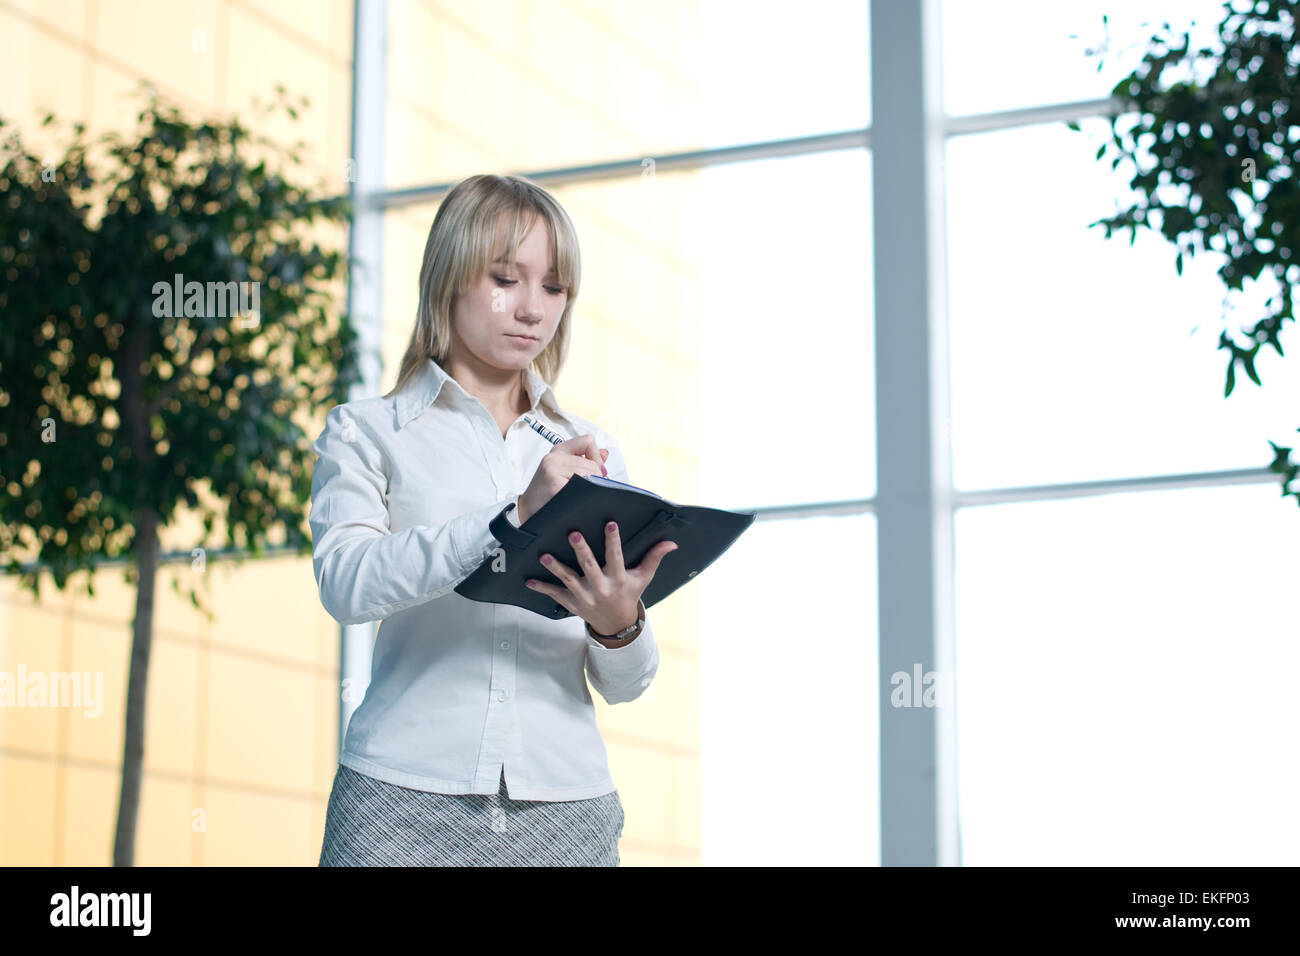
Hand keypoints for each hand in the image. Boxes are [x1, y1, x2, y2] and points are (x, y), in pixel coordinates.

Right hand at [516, 437, 608, 523]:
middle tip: (583, 489)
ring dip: (589, 488)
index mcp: (558, 451)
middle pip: (593, 464)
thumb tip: (605, 453)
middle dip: (595, 479)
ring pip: (590, 475)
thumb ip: (585, 460)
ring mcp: (553, 470)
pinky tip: (572, 500)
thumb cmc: (547, 493)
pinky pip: (582, 487)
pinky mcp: (554, 483)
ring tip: (576, 495)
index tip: (593, 470)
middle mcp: (555, 457)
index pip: (588, 441)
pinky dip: (583, 496)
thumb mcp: (563, 471)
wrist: (527, 510)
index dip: (596, 456)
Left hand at [524, 521, 677, 635]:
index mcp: (618, 579)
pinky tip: (528, 580)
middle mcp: (601, 587)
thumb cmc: (629, 594)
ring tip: (544, 556)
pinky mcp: (572, 602)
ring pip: (568, 580)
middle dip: (581, 551)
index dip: (613, 540)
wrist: (616, 624)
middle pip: (589, 567)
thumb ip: (654, 558)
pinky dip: (542, 588)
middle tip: (573, 534)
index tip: (610, 523)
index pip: (616, 557)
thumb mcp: (643, 577)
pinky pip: (555, 595)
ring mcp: (584, 596)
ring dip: (556, 568)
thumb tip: (671, 542)